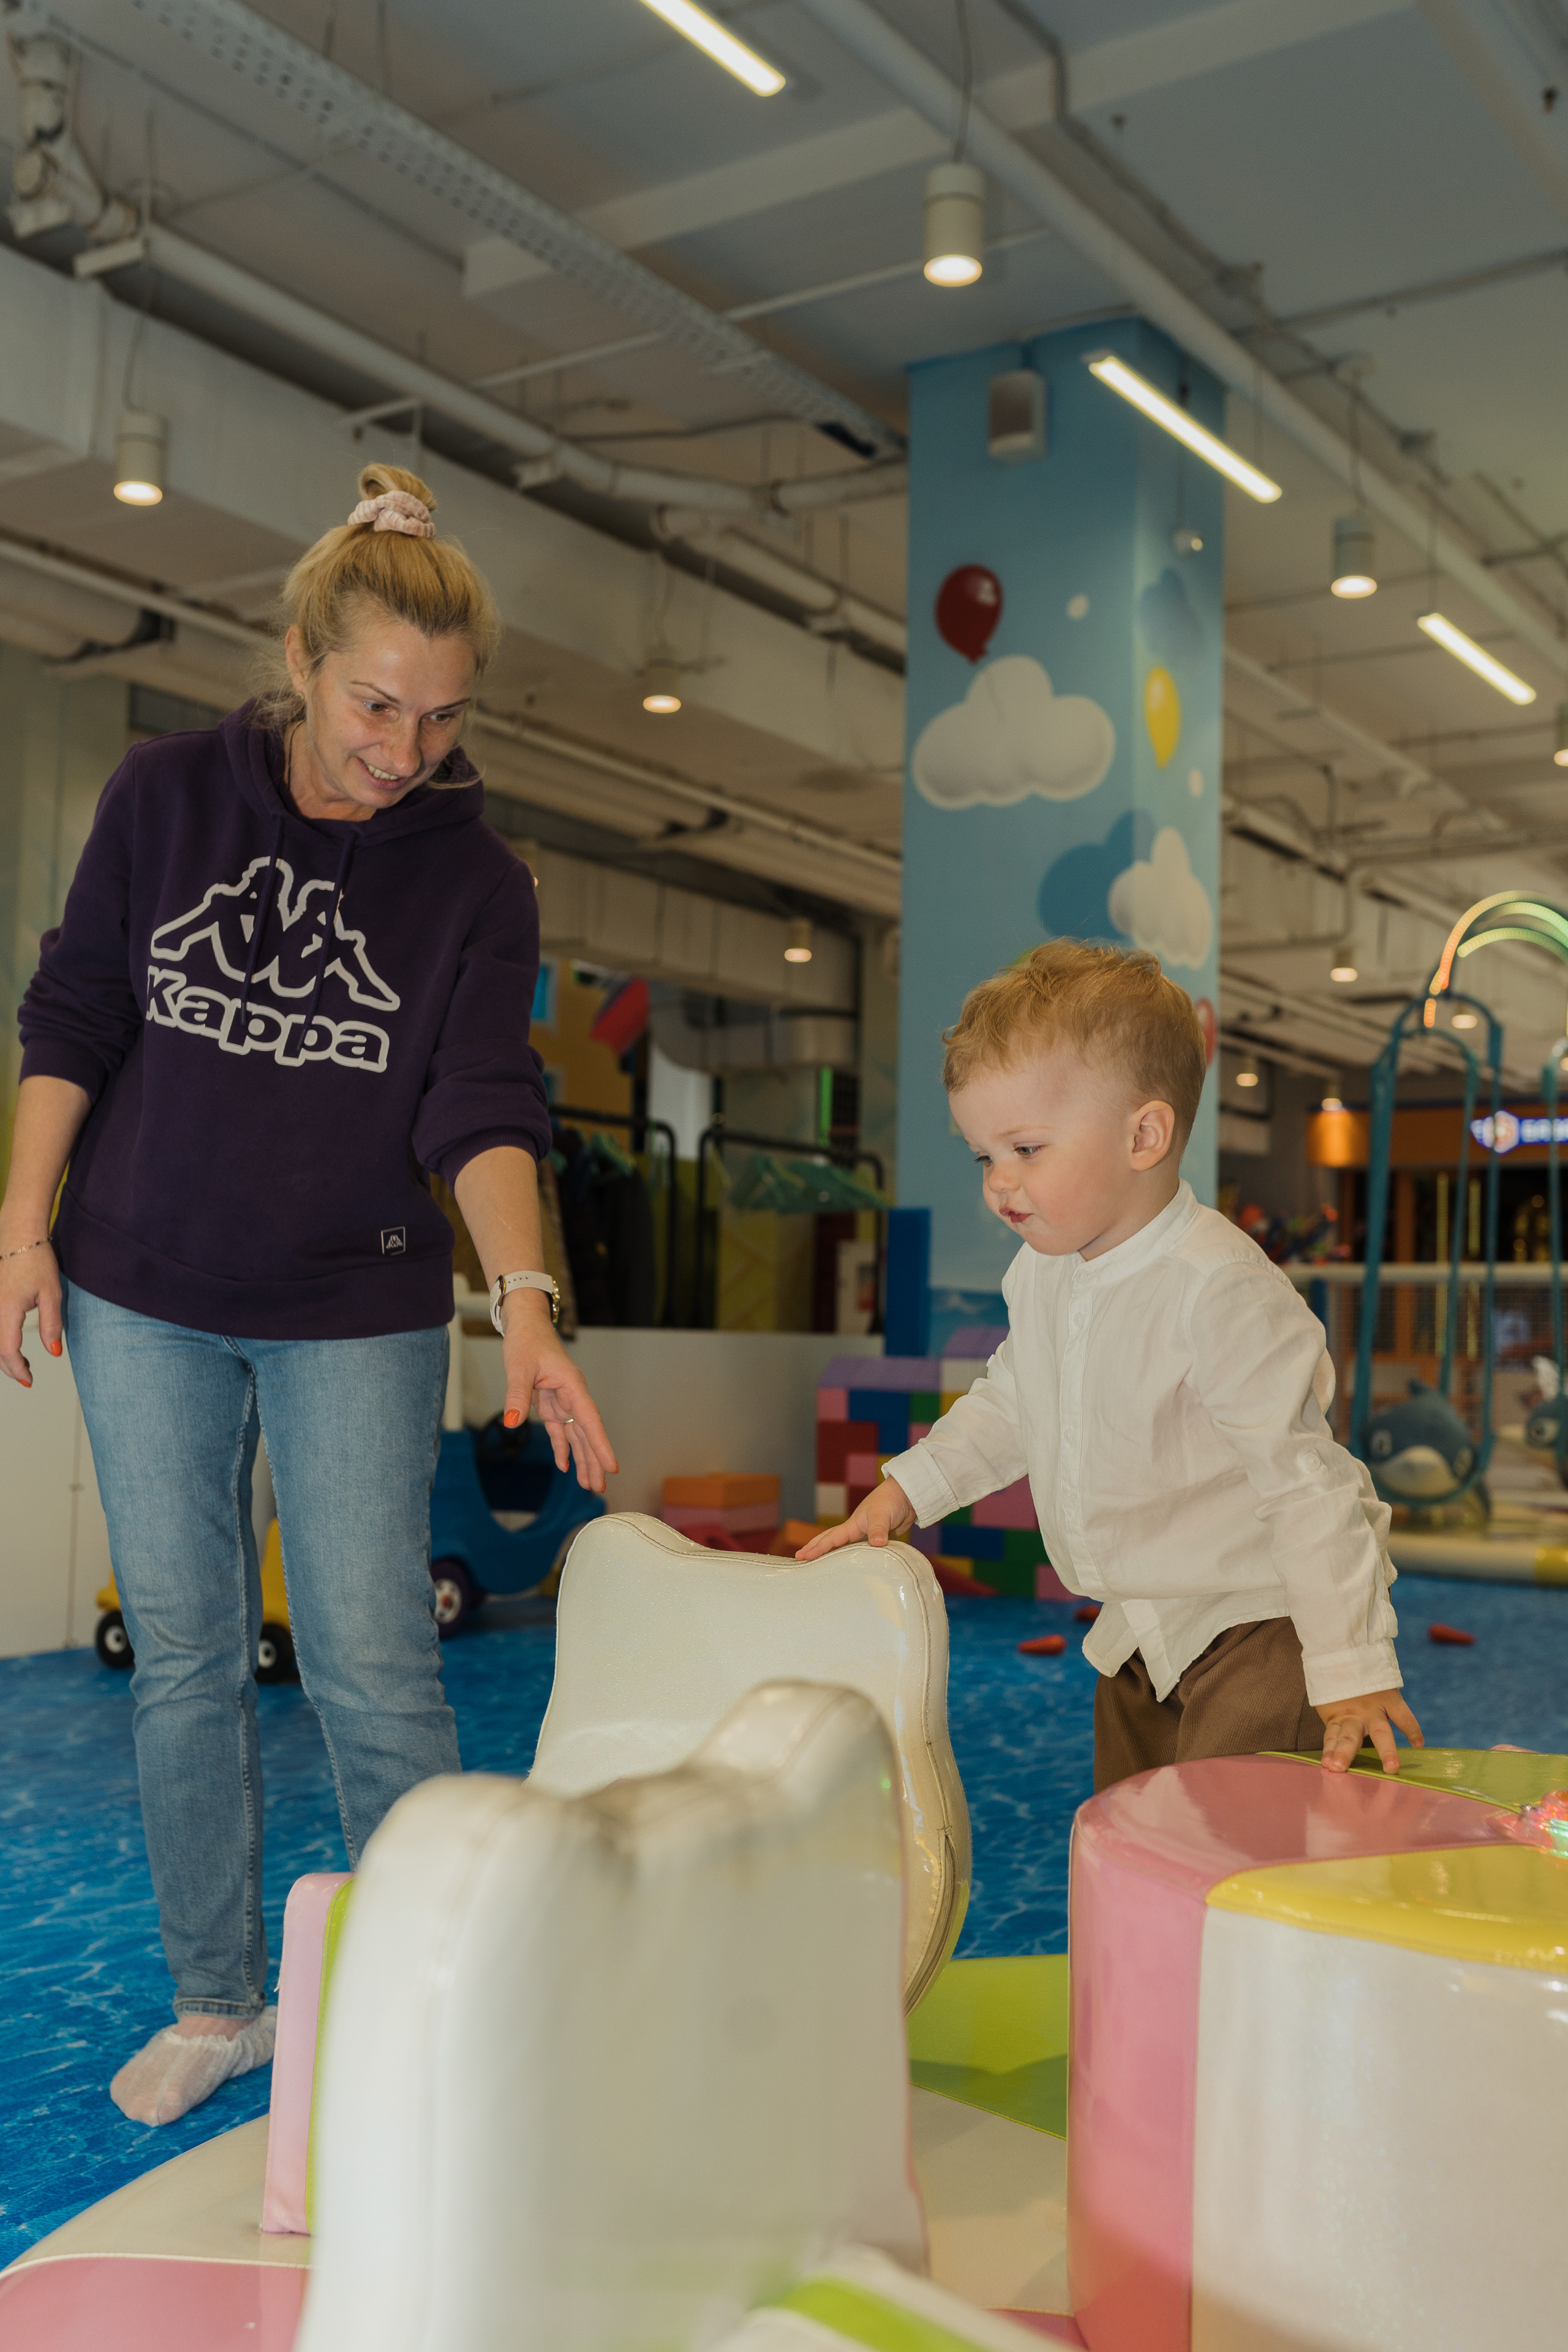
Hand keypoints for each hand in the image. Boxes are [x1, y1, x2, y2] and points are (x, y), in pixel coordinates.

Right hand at [0, 1237, 61, 1388]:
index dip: (18, 1369)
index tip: (30, 1381)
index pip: (7, 1350)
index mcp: (6, 1310)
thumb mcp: (51, 1293)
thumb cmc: (36, 1260)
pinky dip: (0, 1341)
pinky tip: (12, 1343)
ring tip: (23, 1363)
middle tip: (27, 1378)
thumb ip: (51, 1324)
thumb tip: (54, 1352)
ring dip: (3, 1356)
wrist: (19, 1235)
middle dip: (10, 1368)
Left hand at [498, 1289, 616, 1492]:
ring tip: (587, 1484)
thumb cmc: (527, 1341)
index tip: (611, 1465)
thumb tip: (512, 1421)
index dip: (600, 1444)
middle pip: (587, 1433)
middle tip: (598, 1487)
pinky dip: (562, 1448)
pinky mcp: (552, 1404)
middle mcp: (573, 1395)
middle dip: (594, 1460)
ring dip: (582, 1459)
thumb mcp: (519, 1366)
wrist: (525, 1327)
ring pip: (576, 1435)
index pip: (589, 1420)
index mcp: (572, 1385)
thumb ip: (517, 1395)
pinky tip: (565, 1466)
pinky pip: (560, 1431)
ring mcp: (564, 1401)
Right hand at [795, 1476, 913, 1559]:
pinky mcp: (873, 1540)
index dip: (818, 1548)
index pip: (831, 1538)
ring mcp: (863, 1535)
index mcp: (853, 1524)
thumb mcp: (882, 1514)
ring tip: (817, 1563)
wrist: (905, 1496)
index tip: (804, 1556)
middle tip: (799, 1558)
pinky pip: (858, 1551)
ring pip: (842, 1547)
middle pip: (829, 1540)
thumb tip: (876, 1544)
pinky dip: (849, 1557)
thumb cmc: (891, 1501)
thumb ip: (878, 1529)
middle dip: (814, 1548)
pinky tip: (848, 1565)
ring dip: (829, 1553)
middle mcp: (855, 1530)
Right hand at [1317, 1688, 1423, 1774]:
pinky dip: (1329, 1749)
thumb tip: (1411, 1733)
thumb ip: (1391, 1705)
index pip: (1403, 1716)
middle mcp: (1370, 1709)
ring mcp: (1350, 1714)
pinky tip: (1327, 1762)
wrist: (1337, 1656)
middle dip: (1387, 1750)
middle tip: (1392, 1768)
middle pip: (1380, 1732)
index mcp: (1387, 1698)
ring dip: (1345, 1753)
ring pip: (1349, 1736)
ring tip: (1339, 1767)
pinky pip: (1331, 1735)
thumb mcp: (1382, 1685)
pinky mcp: (1333, 1716)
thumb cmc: (1366, 1679)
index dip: (1412, 1730)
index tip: (1418, 1745)